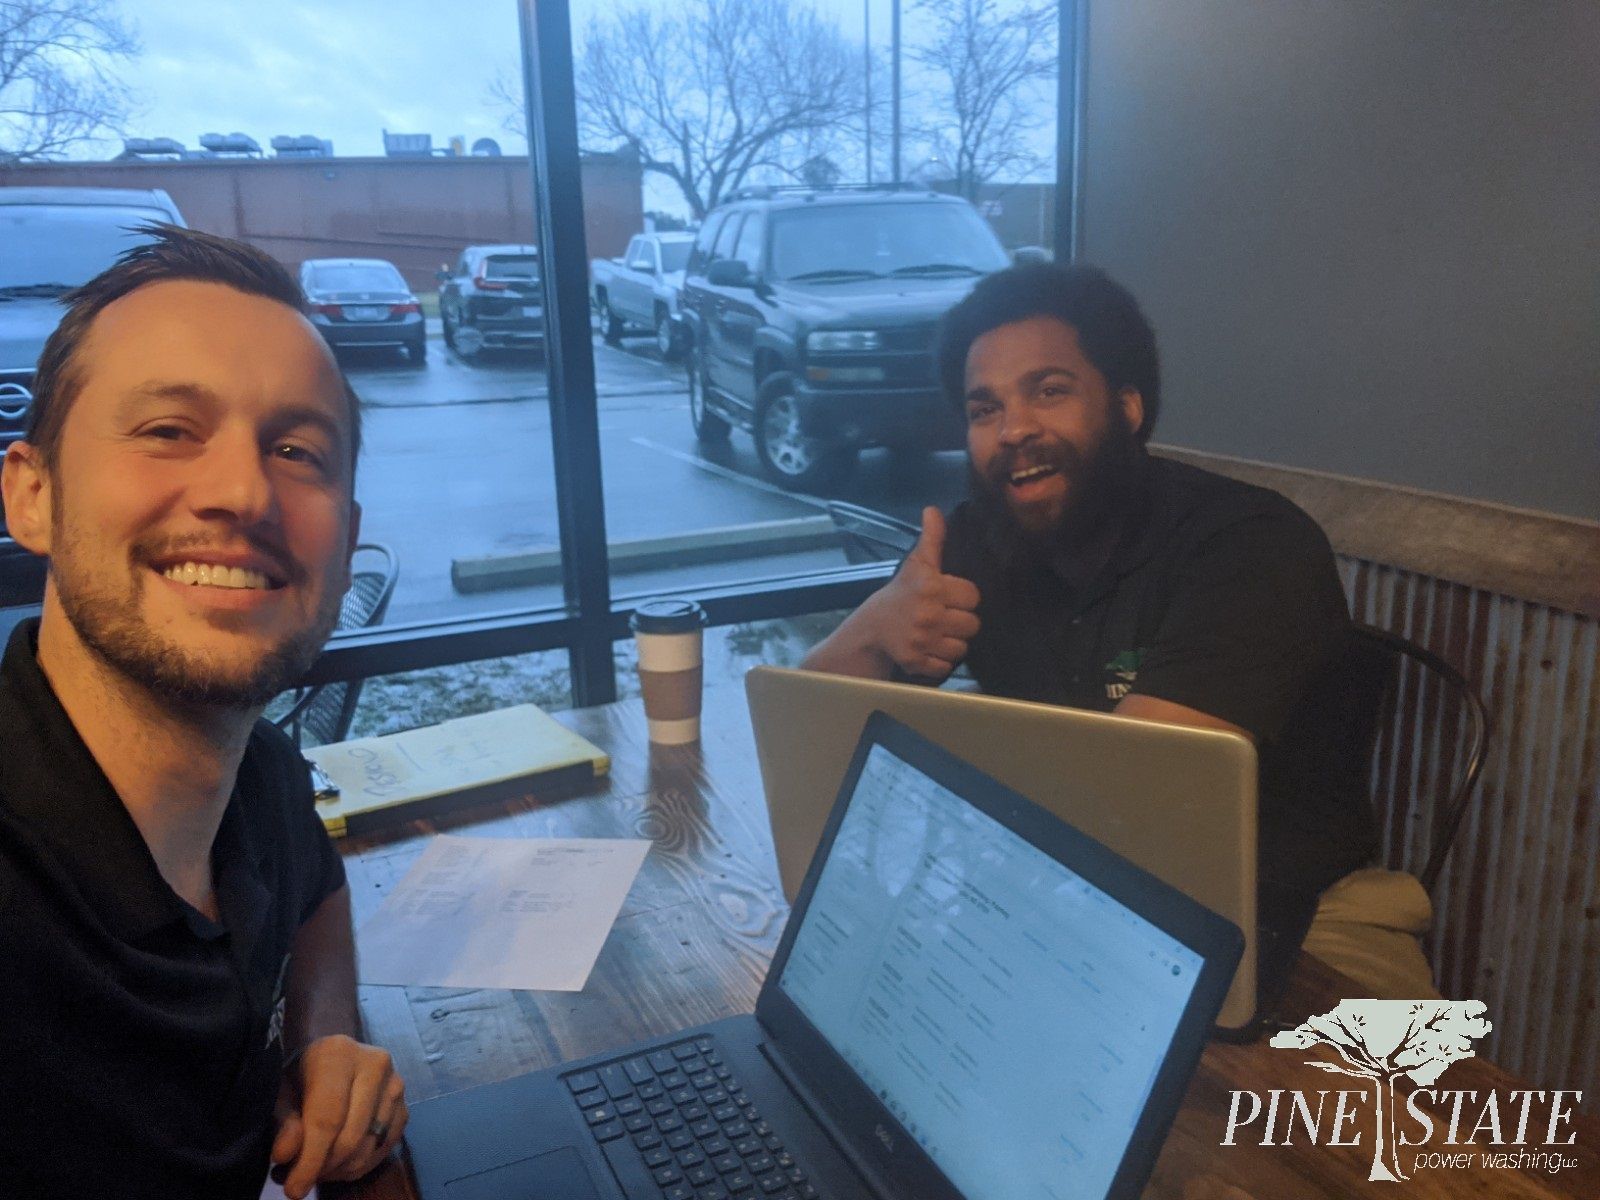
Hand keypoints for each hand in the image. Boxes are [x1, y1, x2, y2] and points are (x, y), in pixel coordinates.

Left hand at [271, 1034, 406, 1198]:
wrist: (334, 1056)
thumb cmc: (302, 1074)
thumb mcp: (281, 1094)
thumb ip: (282, 1123)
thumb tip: (285, 1156)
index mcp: (339, 1055)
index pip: (327, 1118)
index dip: (310, 1159)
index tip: (293, 1191)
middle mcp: (376, 1065)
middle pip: (352, 1136)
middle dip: (324, 1168)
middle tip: (301, 1180)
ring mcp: (396, 1085)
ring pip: (369, 1147)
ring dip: (340, 1170)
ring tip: (317, 1168)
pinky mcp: (405, 1105)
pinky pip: (385, 1149)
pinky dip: (360, 1166)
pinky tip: (339, 1163)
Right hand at [861, 506, 980, 679]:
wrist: (869, 630)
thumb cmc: (897, 595)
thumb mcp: (915, 565)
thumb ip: (931, 539)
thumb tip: (933, 510)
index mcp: (932, 587)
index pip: (973, 596)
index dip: (964, 597)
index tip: (951, 598)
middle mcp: (929, 614)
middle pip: (973, 624)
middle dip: (961, 622)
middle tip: (946, 618)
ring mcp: (922, 640)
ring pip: (962, 647)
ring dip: (953, 642)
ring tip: (939, 634)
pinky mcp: (917, 662)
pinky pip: (946, 665)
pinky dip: (940, 661)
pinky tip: (930, 649)